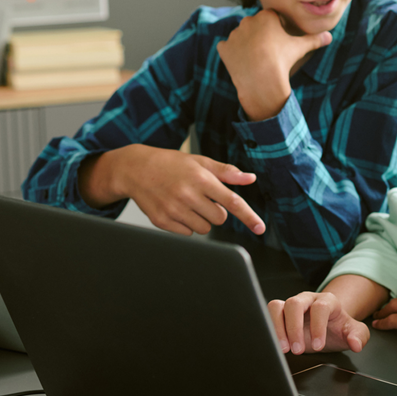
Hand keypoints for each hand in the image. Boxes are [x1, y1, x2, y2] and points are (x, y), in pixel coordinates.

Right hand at [79, 144, 263, 235]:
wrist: (136, 169)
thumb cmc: (171, 164)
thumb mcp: (200, 162)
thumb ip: (226, 172)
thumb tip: (250, 178)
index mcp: (201, 179)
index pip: (232, 201)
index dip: (249, 216)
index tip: (261, 228)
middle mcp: (188, 195)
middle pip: (220, 218)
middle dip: (217, 211)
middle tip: (203, 197)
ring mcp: (174, 210)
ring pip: (204, 228)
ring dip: (202, 219)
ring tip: (188, 202)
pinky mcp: (162, 221)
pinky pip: (187, 233)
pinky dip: (186, 225)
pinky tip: (176, 209)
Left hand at [217, 9, 331, 120]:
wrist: (261, 79)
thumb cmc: (282, 60)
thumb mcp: (300, 48)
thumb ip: (313, 39)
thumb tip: (329, 36)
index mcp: (265, 16)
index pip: (272, 17)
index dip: (277, 28)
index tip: (281, 40)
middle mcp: (247, 21)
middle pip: (256, 25)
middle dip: (261, 34)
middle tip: (269, 50)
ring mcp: (234, 34)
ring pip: (242, 36)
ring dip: (247, 43)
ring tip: (256, 58)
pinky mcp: (224, 48)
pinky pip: (228, 48)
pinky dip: (233, 53)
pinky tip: (242, 62)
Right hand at [268, 291, 370, 354]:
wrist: (329, 326)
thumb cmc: (339, 328)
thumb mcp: (354, 332)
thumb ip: (359, 336)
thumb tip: (355, 344)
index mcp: (327, 301)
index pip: (320, 308)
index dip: (318, 326)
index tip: (318, 346)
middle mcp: (308, 299)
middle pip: (295, 303)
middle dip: (294, 328)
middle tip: (298, 349)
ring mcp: (292, 305)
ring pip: (277, 306)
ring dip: (277, 328)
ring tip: (283, 348)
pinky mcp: (280, 313)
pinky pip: (268, 314)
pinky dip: (269, 329)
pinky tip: (275, 344)